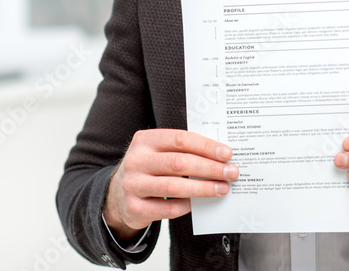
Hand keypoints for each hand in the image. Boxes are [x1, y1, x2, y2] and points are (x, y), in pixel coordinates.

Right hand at [104, 129, 237, 238]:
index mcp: (145, 140)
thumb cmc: (149, 168)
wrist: (118, 194)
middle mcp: (136, 161)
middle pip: (180, 163)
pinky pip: (168, 208)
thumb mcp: (159, 152)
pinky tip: (199, 203)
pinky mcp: (134, 208)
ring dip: (203, 188)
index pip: (181, 139)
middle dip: (210, 168)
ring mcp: (133, 185)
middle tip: (231, 173)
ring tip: (222, 188)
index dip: (206, 146)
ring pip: (174, 187)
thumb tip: (220, 156)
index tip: (227, 154)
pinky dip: (187, 206)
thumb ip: (183, 150)